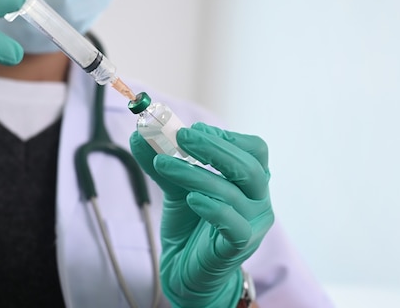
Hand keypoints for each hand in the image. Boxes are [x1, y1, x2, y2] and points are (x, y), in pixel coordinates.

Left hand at [130, 122, 273, 307]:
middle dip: (212, 147)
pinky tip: (190, 199)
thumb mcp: (175, 188)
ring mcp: (254, 224)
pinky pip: (233, 224)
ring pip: (231, 192)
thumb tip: (140, 134)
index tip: (193, 129)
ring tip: (163, 164)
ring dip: (194, 174)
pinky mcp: (242, 245)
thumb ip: (163, 161)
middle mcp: (260, 200)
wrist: (186, 271)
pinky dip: (213, 208)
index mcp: (251, 181)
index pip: (254, 150)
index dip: (225, 136)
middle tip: (180, 136)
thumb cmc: (189, 225)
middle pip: (248, 167)